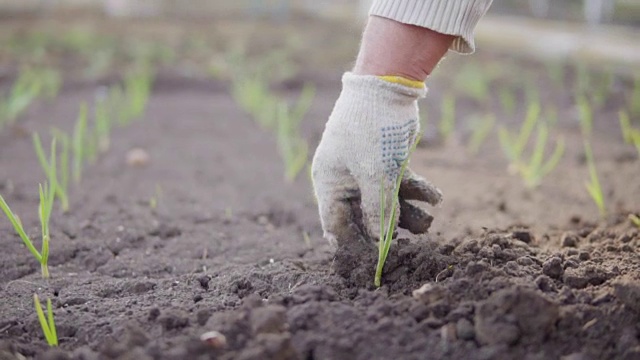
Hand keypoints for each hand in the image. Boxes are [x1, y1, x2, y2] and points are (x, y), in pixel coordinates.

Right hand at [311, 73, 442, 246]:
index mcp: (330, 183)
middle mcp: (345, 180)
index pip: (336, 225)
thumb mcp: (376, 174)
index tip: (377, 261)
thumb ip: (379, 211)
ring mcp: (366, 170)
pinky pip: (400, 185)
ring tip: (430, 222)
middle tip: (409, 246)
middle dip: (387, 230)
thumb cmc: (372, 130)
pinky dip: (416, 192)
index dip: (355, 245)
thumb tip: (381, 243)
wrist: (388, 86)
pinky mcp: (386, 161)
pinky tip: (435, 197)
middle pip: (364, 217)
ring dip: (407, 214)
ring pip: (386, 203)